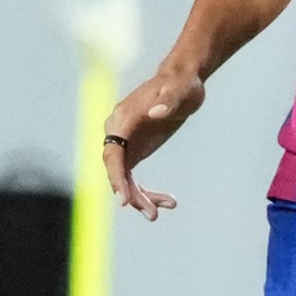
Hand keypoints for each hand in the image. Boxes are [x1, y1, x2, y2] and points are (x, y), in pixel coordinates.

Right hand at [103, 69, 205, 219]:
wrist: (182, 81)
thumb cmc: (181, 83)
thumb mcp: (180, 90)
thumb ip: (168, 100)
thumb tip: (156, 113)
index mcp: (122, 118)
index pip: (113, 153)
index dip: (116, 177)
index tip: (123, 200)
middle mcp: (118, 132)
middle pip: (116, 170)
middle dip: (131, 194)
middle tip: (152, 214)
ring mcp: (125, 142)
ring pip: (124, 178)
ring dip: (141, 197)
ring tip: (164, 209)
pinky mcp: (135, 150)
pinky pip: (133, 178)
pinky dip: (147, 192)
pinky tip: (168, 201)